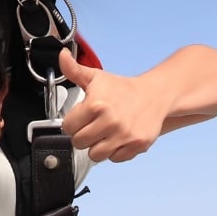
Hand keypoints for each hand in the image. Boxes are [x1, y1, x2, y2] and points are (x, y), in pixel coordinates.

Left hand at [58, 48, 168, 162]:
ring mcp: (124, 135)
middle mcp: (111, 121)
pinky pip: (115, 159)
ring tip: (104, 133)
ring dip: (97, 146)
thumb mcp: (96, 77)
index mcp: (96, 105)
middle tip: (93, 125)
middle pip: (79, 143)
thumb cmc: (123, 89)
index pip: (68, 127)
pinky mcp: (137, 145)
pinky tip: (117, 138)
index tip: (81, 118)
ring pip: (95, 155)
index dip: (73, 122)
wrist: (155, 95)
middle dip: (83, 135)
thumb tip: (62, 56)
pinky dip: (115, 151)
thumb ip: (74, 69)